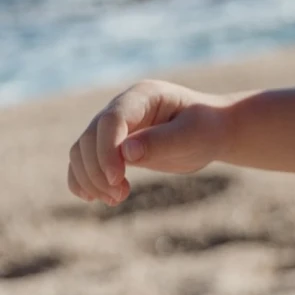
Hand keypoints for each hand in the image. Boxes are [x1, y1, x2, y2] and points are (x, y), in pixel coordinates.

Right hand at [68, 79, 231, 205]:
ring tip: (116, 199)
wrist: (212, 132)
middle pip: (91, 137)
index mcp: (144, 95)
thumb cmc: (206, 129)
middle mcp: (123, 107)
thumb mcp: (193, 135)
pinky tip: (95, 198)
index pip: (111, 119)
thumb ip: (162, 142)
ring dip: (90, 179)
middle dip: (98, 170)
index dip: (107, 150)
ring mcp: (114, 126)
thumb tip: (125, 152)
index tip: (118, 179)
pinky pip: (83, 162)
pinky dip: (83, 181)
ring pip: (81, 151)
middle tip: (120, 195)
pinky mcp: (111, 146)